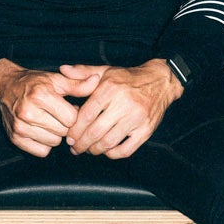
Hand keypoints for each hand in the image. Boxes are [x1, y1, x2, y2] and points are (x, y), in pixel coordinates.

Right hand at [0, 59, 101, 156]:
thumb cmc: (33, 83)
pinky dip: (44, 144)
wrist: (5, 87)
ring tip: (49, 121)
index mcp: (40, 95)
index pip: (72, 118)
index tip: (68, 108)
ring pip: (54, 143)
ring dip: (55, 135)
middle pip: (63, 131)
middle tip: (58, 115)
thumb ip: (77, 84)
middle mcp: (28, 112)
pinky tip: (40, 131)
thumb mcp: (56, 80)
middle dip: (65, 125)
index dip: (73, 114)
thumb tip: (97, 81)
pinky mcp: (15, 138)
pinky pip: (42, 152)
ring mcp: (20, 127)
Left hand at [61, 60, 181, 158]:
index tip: (68, 137)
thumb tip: (62, 70)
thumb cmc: (129, 78)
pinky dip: (113, 154)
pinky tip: (106, 151)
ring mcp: (137, 119)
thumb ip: (83, 72)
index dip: (74, 130)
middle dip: (81, 144)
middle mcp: (124, 104)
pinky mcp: (146, 130)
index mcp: (110, 89)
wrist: (161, 81)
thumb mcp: (106, 70)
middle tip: (74, 148)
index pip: (87, 115)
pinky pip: (126, 150)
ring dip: (94, 150)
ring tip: (88, 150)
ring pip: (109, 142)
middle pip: (95, 132)